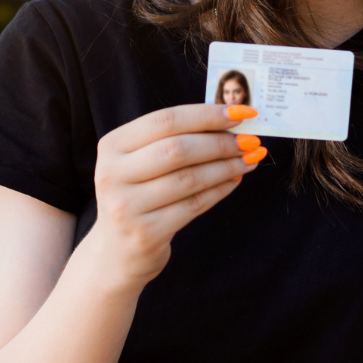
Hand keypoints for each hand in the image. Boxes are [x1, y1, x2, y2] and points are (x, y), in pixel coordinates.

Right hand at [80, 103, 268, 287]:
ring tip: (250, 158)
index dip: (207, 114)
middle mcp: (112, 173)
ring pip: (189, 178)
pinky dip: (220, 190)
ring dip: (226, 166)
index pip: (166, 121)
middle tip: (251, 140)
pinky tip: (235, 180)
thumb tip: (230, 121)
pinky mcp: (146, 233)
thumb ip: (174, 139)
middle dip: (221, 142)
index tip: (242, 111)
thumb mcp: (141, 162)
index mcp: (112, 145)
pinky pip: (194, 205)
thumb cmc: (138, 196)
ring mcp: (126, 206)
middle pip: (178, 149)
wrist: (117, 251)